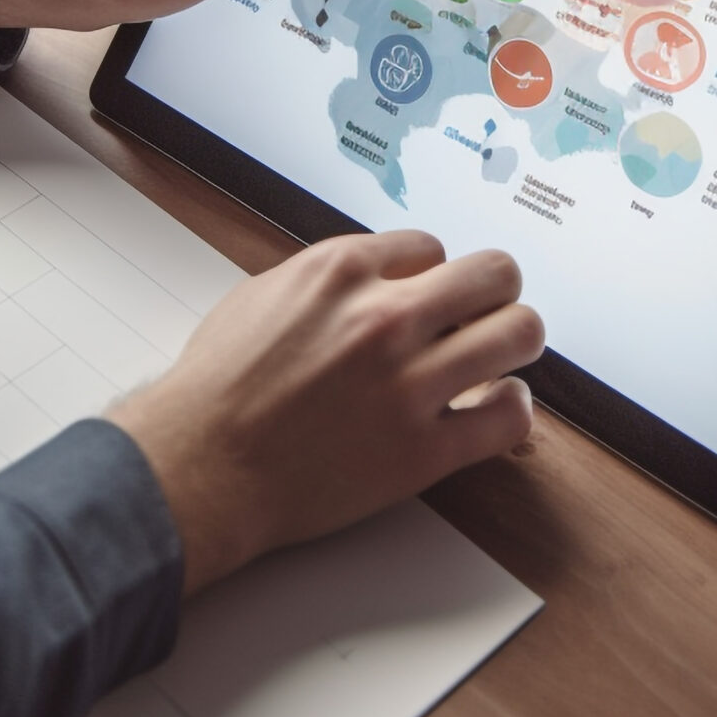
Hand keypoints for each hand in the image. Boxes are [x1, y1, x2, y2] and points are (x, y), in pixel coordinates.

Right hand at [106, 232, 543, 594]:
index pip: (432, 247)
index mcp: (341, 272)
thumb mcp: (260, 297)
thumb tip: (372, 273)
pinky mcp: (423, 451)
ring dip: (516, 341)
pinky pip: (509, 417)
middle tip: (488, 311)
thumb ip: (324, 279)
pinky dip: (513, 409)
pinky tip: (497, 407)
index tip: (429, 296)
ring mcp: (408, 385)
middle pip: (495, 274)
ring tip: (501, 355)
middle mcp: (384, 319)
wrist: (198, 469)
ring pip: (518, 334)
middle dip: (496, 290)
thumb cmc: (216, 389)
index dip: (433, 273)